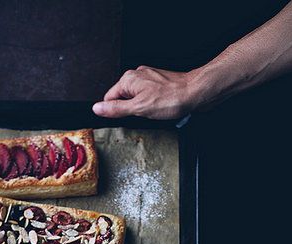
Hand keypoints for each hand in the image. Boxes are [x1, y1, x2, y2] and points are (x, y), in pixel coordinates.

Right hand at [92, 65, 208, 119]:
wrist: (194, 93)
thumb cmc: (170, 99)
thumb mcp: (138, 108)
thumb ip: (116, 109)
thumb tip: (97, 108)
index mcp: (128, 79)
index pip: (109, 98)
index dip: (115, 111)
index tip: (125, 118)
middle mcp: (137, 75)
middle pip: (123, 99)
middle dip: (130, 110)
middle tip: (143, 115)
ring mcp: (148, 78)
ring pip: (136, 99)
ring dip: (143, 109)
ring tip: (155, 111)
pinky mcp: (158, 83)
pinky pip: (148, 97)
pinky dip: (152, 105)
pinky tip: (161, 109)